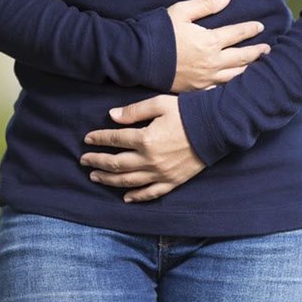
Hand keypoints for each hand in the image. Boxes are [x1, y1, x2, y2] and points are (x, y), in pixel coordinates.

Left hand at [80, 95, 205, 202]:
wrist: (217, 128)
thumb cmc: (188, 112)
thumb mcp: (160, 104)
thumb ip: (134, 111)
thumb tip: (112, 116)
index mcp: (145, 138)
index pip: (115, 139)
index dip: (99, 139)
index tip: (88, 139)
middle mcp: (150, 159)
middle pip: (117, 163)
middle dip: (98, 162)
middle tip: (84, 160)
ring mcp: (161, 173)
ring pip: (129, 181)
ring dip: (109, 180)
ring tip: (95, 177)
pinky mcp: (173, 181)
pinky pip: (152, 193)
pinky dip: (137, 197)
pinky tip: (126, 198)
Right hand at [167, 0, 270, 92]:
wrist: (138, 59)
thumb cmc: (158, 33)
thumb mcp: (181, 12)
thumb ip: (206, 5)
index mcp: (210, 42)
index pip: (237, 34)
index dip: (250, 29)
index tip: (260, 27)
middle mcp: (212, 62)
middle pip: (241, 57)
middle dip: (257, 52)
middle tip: (268, 50)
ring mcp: (205, 79)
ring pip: (235, 76)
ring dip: (249, 70)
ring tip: (259, 67)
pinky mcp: (196, 90)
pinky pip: (220, 89)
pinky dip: (232, 86)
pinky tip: (237, 85)